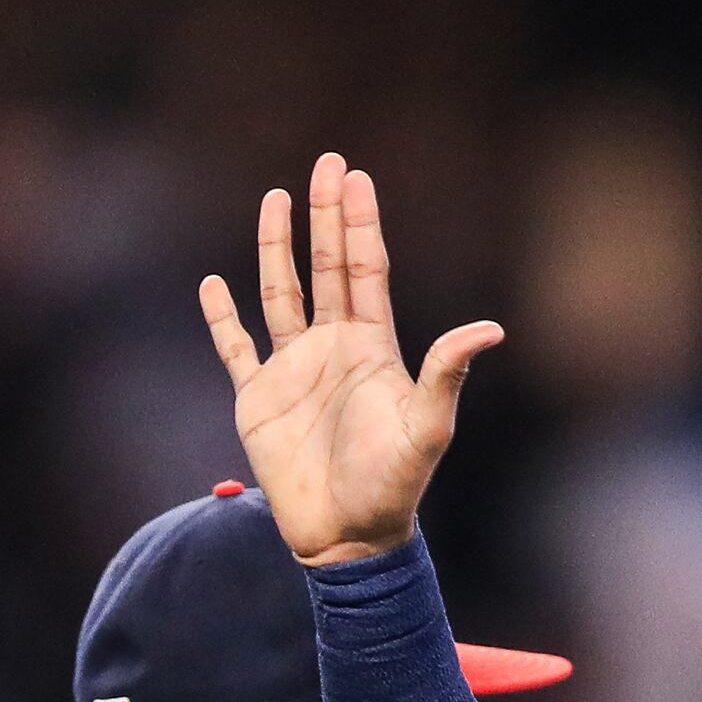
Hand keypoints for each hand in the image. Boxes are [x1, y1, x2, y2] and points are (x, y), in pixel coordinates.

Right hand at [200, 153, 501, 567]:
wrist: (346, 537)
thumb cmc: (393, 486)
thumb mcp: (427, 427)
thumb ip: (447, 373)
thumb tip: (489, 330)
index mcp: (372, 347)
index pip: (366, 270)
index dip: (361, 224)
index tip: (356, 177)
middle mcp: (333, 348)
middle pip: (327, 266)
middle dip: (325, 216)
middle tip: (325, 164)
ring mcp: (293, 370)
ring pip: (281, 293)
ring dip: (275, 248)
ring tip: (273, 198)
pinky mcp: (258, 399)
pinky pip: (235, 347)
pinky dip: (221, 318)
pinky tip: (212, 284)